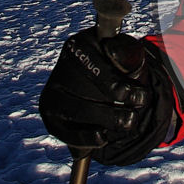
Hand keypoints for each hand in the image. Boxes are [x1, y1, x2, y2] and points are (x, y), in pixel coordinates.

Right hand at [38, 29, 175, 165]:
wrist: (108, 90)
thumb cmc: (120, 68)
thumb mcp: (129, 56)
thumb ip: (127, 51)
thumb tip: (114, 52)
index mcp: (79, 45)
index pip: (91, 63)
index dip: (112, 82)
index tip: (133, 94)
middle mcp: (61, 67)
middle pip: (82, 89)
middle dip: (111, 106)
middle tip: (133, 117)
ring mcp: (52, 92)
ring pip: (75, 110)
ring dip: (104, 120)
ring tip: (127, 123)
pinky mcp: (50, 115)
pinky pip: (66, 131)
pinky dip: (86, 138)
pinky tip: (102, 138)